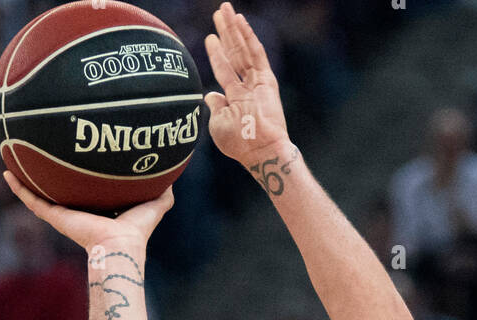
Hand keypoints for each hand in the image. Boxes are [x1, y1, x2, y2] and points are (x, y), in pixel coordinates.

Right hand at [2, 171, 173, 252]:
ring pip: (39, 194)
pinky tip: (7, 171)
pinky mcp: (55, 216)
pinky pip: (31, 200)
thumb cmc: (138, 230)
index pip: (85, 190)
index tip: (72, 160)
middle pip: (59, 190)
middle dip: (48, 176)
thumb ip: (164, 192)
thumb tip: (174, 176)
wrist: (121, 245)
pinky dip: (18, 188)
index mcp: (97, 209)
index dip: (79, 177)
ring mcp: (63, 214)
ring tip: (12, 160)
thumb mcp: (154, 204)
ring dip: (24, 179)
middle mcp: (78, 211)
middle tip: (38, 154)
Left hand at [204, 3, 289, 168]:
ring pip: (243, 49)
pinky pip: (256, 53)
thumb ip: (215, 107)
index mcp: (235, 97)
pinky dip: (248, 36)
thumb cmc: (239, 143)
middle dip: (226, 32)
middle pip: (234, 53)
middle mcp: (247, 87)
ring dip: (234, 28)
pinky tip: (240, 21)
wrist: (260, 150)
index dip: (217, 52)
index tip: (210, 37)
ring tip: (225, 9)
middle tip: (218, 11)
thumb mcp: (218, 125)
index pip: (224, 68)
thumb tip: (209, 95)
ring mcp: (257, 82)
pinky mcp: (267, 80)